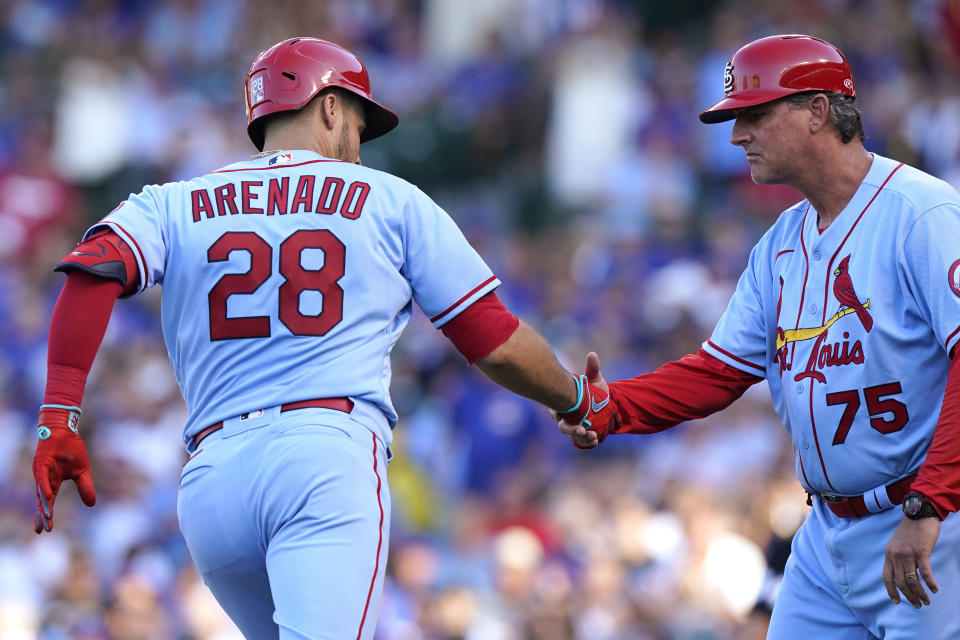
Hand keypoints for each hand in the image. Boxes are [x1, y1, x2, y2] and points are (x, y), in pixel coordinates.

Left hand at [32, 406, 95, 532]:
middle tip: (42, 530)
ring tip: (47, 517)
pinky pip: (43, 477)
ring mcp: (42, 471)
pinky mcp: (42, 463)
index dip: (46, 515)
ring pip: (42, 491)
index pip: (48, 501)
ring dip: (44, 504)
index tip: (46, 530)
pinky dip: (44, 487)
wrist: (66, 430)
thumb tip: (92, 505)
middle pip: (42, 500)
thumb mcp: (83, 472)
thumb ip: (85, 487)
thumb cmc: (71, 449)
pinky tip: (48, 496)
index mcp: (53, 482)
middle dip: (42, 515)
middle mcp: (44, 479)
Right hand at [557, 352, 618, 448]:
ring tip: (593, 435)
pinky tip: (596, 441)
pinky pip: (583, 442)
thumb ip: (592, 369)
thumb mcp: (595, 380)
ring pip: (574, 435)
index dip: (554, 413)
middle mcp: (568, 418)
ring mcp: (575, 427)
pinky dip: (588, 442)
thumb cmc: (596, 392)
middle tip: (582, 429)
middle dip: (571, 429)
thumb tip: (592, 354)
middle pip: (563, 426)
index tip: (559, 416)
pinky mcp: (584, 435)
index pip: (554, 409)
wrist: (607, 406)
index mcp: (566, 405)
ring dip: (582, 437)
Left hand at [882, 515, 940, 607]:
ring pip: (912, 580)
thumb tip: (901, 574)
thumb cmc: (910, 530)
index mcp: (889, 554)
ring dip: (920, 593)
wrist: (919, 514)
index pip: (886, 577)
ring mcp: (908, 553)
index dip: (891, 591)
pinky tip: (935, 589)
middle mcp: (896, 555)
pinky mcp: (921, 551)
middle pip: (900, 582)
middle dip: (909, 596)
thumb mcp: (897, 544)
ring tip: (926, 601)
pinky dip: (930, 583)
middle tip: (918, 605)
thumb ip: (897, 558)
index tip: (897, 602)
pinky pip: (924, 572)